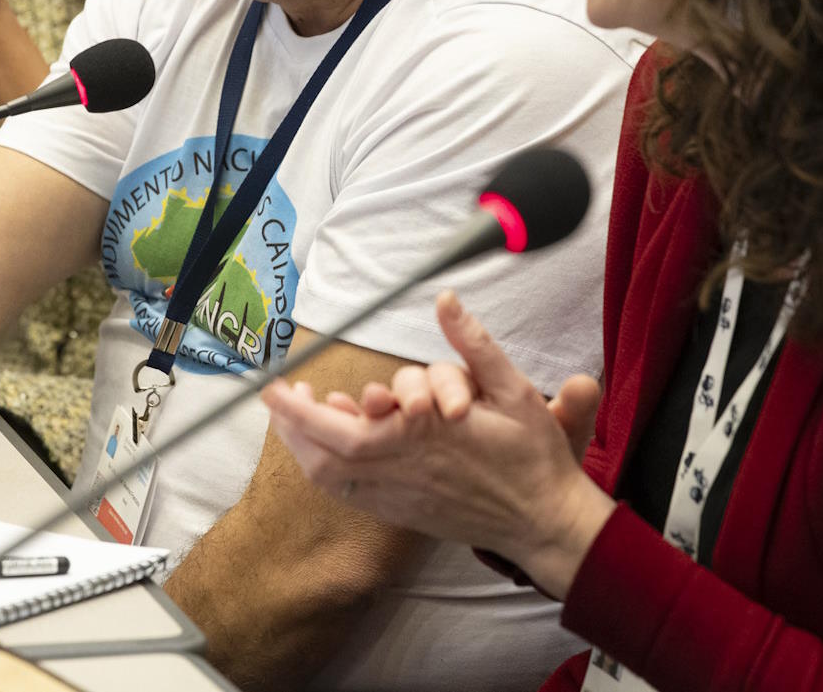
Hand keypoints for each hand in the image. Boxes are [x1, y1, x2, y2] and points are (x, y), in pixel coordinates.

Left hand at [259, 290, 614, 597]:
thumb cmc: (533, 457)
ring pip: (332, 480)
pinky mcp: (405, 514)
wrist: (546, 523)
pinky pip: (351, 495)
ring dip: (306, 447)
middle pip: (324, 458)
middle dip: (292, 426)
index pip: (343, 431)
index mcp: (425, 440)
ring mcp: (401, 498)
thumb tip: (446, 300)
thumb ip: (475, 346)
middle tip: (279, 395)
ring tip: (300, 414)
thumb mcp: (515, 391)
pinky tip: (331, 446)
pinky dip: (329, 470)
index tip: (276, 387)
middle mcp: (405, 472)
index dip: (301, 413)